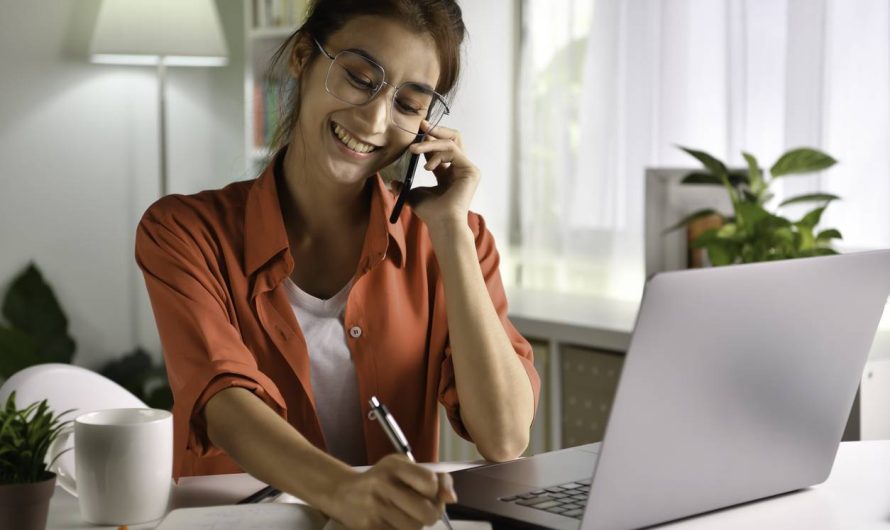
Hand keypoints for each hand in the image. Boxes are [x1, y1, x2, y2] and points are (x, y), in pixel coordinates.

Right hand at [324, 454, 457, 529]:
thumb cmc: (380, 479)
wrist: (343, 493)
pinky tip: (394, 521)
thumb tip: (452, 498)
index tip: (429, 491)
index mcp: (395, 466)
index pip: (430, 482)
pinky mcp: (369, 528)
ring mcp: (375, 508)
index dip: (436, 491)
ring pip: (414, 528)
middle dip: (431, 514)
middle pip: (427, 513)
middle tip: (423, 509)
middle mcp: (384, 485)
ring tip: (405, 514)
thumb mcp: (404, 467)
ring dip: (415, 524)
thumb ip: (435, 478)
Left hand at [396, 120, 479, 226]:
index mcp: (449, 173)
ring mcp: (467, 169)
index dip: (428, 139)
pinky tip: (426, 165)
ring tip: (414, 150)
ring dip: (430, 143)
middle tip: (421, 125)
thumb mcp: (413, 194)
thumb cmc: (430, 212)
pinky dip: (437, 153)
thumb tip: (392, 183)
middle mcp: (459, 168)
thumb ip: (405, 186)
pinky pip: (453, 150)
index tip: (416, 131)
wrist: (441, 223)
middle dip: (436, 130)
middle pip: (453, 138)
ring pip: (451, 142)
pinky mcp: (470, 170)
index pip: (440, 149)